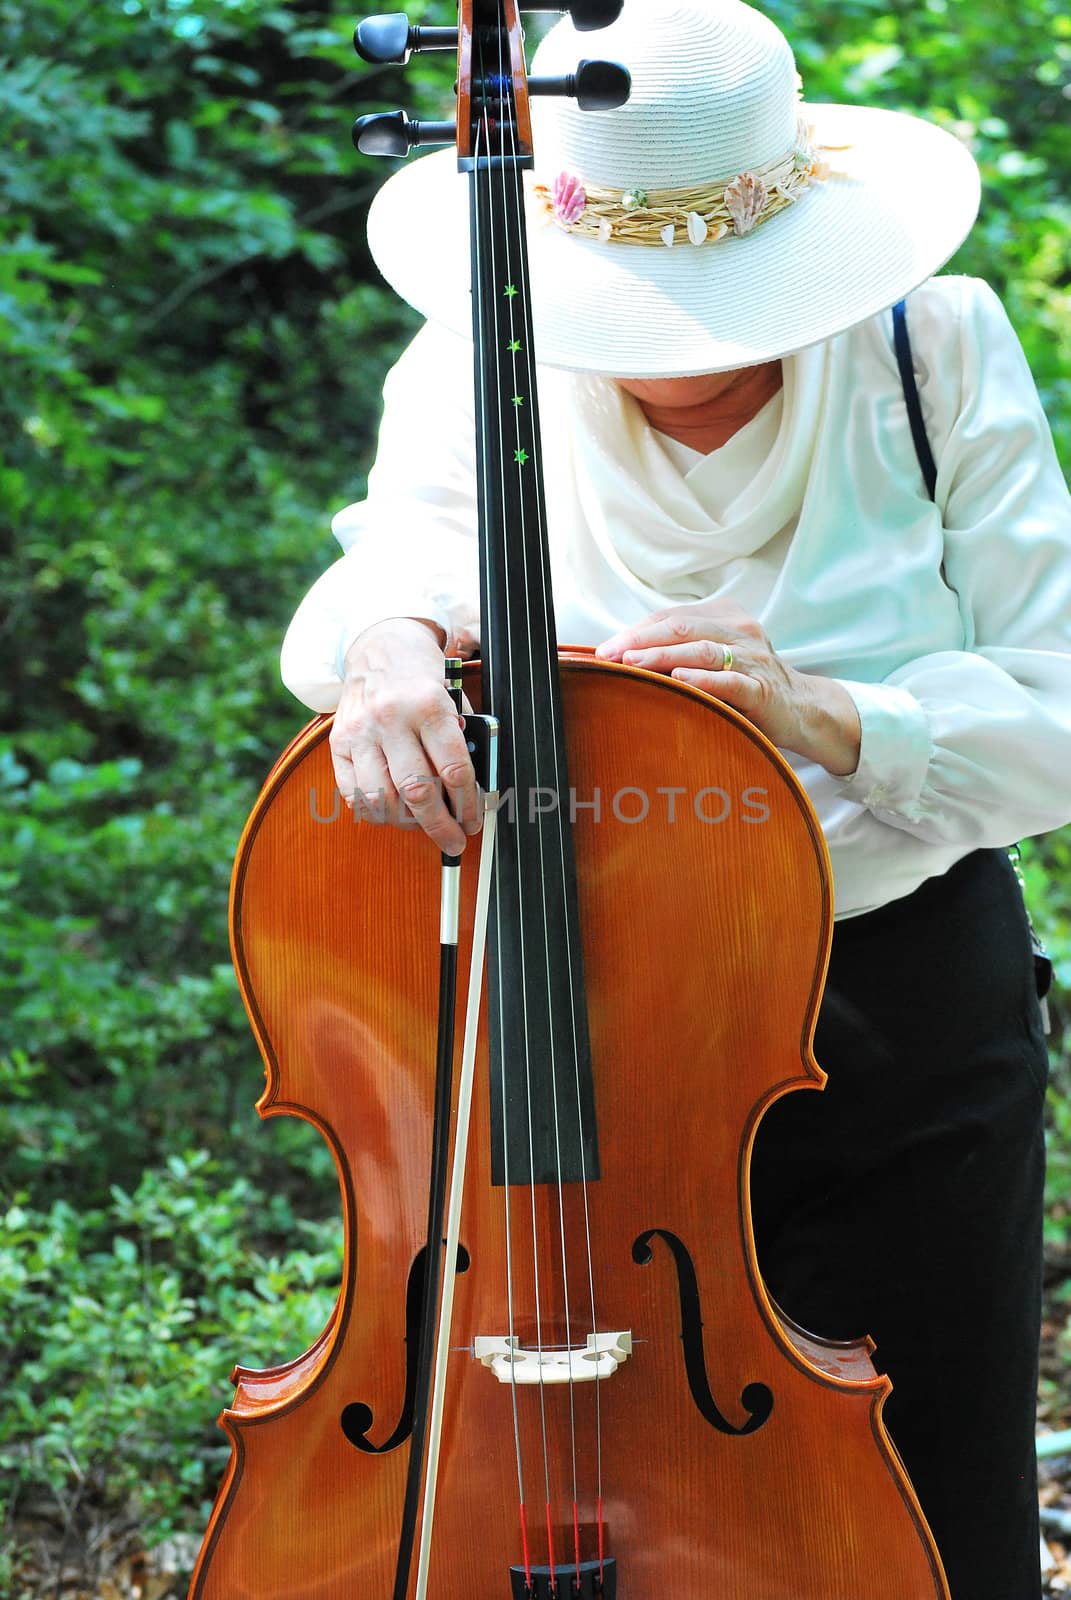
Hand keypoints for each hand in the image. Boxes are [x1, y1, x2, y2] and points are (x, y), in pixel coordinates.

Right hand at [330, 617, 481, 855]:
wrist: (379, 645)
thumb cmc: (422, 676)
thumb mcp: (453, 697)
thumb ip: (462, 740)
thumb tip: (472, 792)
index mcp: (428, 705)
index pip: (453, 769)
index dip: (468, 804)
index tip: (474, 820)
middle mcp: (391, 718)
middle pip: (417, 791)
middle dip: (440, 825)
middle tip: (454, 840)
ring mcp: (361, 731)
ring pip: (382, 798)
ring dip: (406, 822)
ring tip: (422, 823)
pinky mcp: (339, 742)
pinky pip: (353, 794)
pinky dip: (375, 812)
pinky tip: (392, 811)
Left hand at [596, 600, 860, 776]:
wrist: (800, 708)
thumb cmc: (745, 684)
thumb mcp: (714, 658)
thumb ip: (679, 652)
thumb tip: (622, 657)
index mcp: (724, 616)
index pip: (670, 617)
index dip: (635, 630)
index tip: (605, 648)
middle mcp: (739, 630)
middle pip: (681, 628)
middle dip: (640, 640)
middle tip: (610, 654)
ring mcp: (753, 658)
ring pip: (702, 650)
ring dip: (663, 656)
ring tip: (633, 663)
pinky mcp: (762, 689)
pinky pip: (731, 682)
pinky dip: (704, 680)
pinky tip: (681, 680)